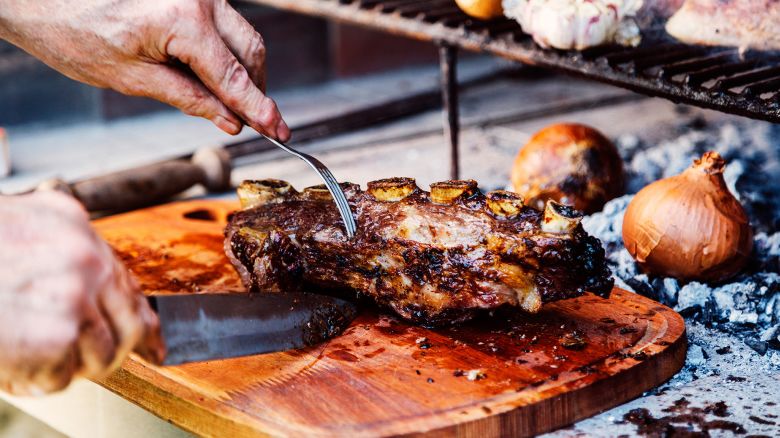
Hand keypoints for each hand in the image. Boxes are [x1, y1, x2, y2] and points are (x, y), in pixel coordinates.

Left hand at [0, 0, 289, 140]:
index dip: (259, 108)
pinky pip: (225, 25)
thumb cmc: (73, 32)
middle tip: (255, 124)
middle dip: (255, 89)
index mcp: (183, 20)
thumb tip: (230, 121)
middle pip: (251, 51)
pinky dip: (226, 53)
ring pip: (243, 37)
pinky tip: (211, 76)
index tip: (280, 131)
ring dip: (242, 72)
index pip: (234, 76)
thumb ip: (189, 99)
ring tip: (227, 103)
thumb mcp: (132, 79)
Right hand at [0, 192, 163, 394]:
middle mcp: (84, 254)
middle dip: (110, 351)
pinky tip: (9, 365)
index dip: (142, 318)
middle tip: (84, 363)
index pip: (126, 281)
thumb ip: (54, 252)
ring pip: (101, 355)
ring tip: (21, 354)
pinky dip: (36, 381)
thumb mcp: (12, 231)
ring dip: (66, 366)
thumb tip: (93, 292)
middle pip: (130, 322)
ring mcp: (75, 294)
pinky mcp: (59, 334)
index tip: (155, 342)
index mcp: (71, 224)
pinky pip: (65, 377)